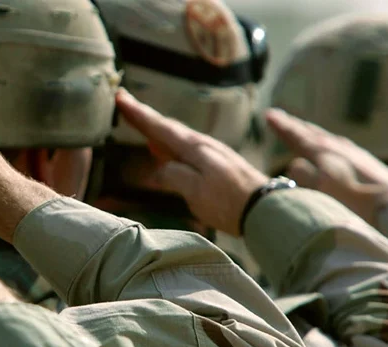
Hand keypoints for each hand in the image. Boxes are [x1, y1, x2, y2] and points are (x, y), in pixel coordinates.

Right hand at [115, 89, 267, 235]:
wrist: (267, 209)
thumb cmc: (229, 202)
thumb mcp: (195, 192)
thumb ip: (174, 175)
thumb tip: (158, 168)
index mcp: (195, 148)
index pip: (160, 128)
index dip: (139, 114)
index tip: (120, 97)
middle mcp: (204, 145)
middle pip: (168, 128)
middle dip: (145, 117)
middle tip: (124, 104)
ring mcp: (213, 153)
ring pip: (178, 137)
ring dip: (157, 130)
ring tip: (140, 123)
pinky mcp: (219, 164)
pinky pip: (187, 149)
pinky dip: (170, 145)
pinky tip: (166, 151)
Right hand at [266, 108, 387, 225]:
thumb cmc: (358, 204)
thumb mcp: (324, 191)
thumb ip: (305, 177)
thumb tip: (292, 164)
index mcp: (324, 153)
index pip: (297, 136)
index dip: (282, 127)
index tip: (269, 115)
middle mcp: (339, 149)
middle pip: (312, 133)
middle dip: (295, 126)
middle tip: (281, 117)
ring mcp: (355, 155)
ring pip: (327, 139)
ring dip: (312, 133)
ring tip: (304, 129)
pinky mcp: (368, 165)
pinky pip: (340, 147)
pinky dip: (329, 143)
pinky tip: (335, 149)